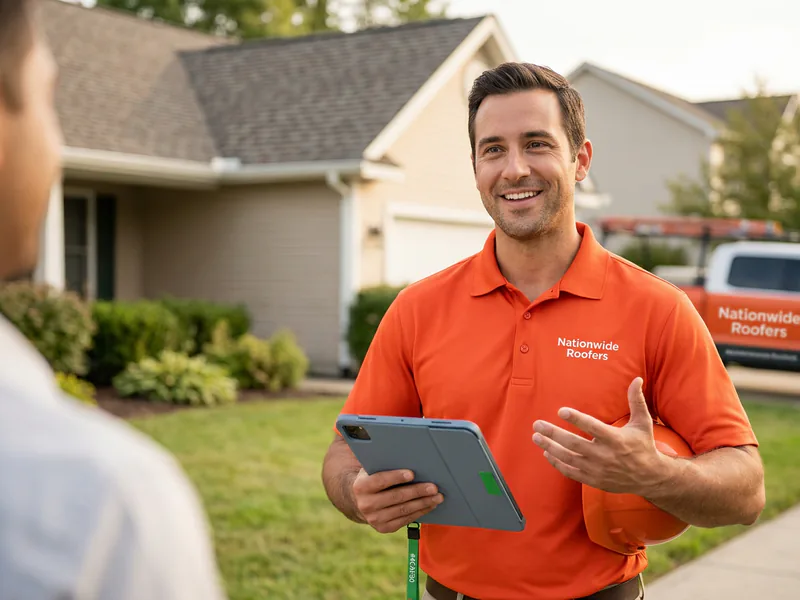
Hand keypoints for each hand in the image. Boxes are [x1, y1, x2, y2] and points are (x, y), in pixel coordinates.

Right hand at [351, 468, 443, 533]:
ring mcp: (374, 519)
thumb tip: (407, 457)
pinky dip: (420, 512)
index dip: (396, 477)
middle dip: (417, 491)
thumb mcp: (372, 470)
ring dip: (423, 503)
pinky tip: (429, 505)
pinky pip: (405, 520)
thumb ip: (383, 465)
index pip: (380, 481)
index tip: (412, 474)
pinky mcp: (384, 528)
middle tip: (433, 487)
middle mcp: (366, 504)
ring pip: (404, 509)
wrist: (360, 501)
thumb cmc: (372, 479)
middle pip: (396, 497)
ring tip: (437, 497)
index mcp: (361, 486)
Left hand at [531, 377, 666, 494]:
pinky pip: (570, 472)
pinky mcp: (594, 480)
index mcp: (616, 439)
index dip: (576, 419)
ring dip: (550, 447)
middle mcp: (605, 455)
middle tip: (537, 425)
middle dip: (553, 433)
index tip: (561, 411)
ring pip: (568, 458)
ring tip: (536, 436)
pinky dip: (557, 463)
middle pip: (574, 444)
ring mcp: (598, 469)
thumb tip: (637, 379)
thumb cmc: (644, 445)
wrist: (650, 477)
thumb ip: (636, 401)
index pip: (592, 427)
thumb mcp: (643, 422)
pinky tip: (547, 452)